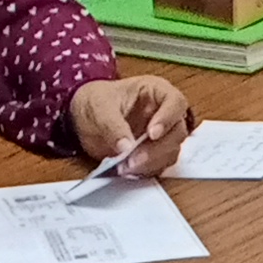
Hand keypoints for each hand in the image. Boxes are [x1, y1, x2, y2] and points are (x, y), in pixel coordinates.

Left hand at [68, 73, 192, 179]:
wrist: (85, 116)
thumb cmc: (96, 101)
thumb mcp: (99, 107)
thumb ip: (113, 125)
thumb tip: (126, 146)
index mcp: (156, 91)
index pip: (175, 102)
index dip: (168, 119)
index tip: (152, 134)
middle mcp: (164, 112)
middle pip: (177, 132)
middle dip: (157, 149)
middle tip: (134, 159)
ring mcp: (162, 135)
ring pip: (171, 152)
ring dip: (151, 163)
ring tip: (126, 167)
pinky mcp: (154, 153)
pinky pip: (159, 165)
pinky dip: (145, 170)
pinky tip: (128, 170)